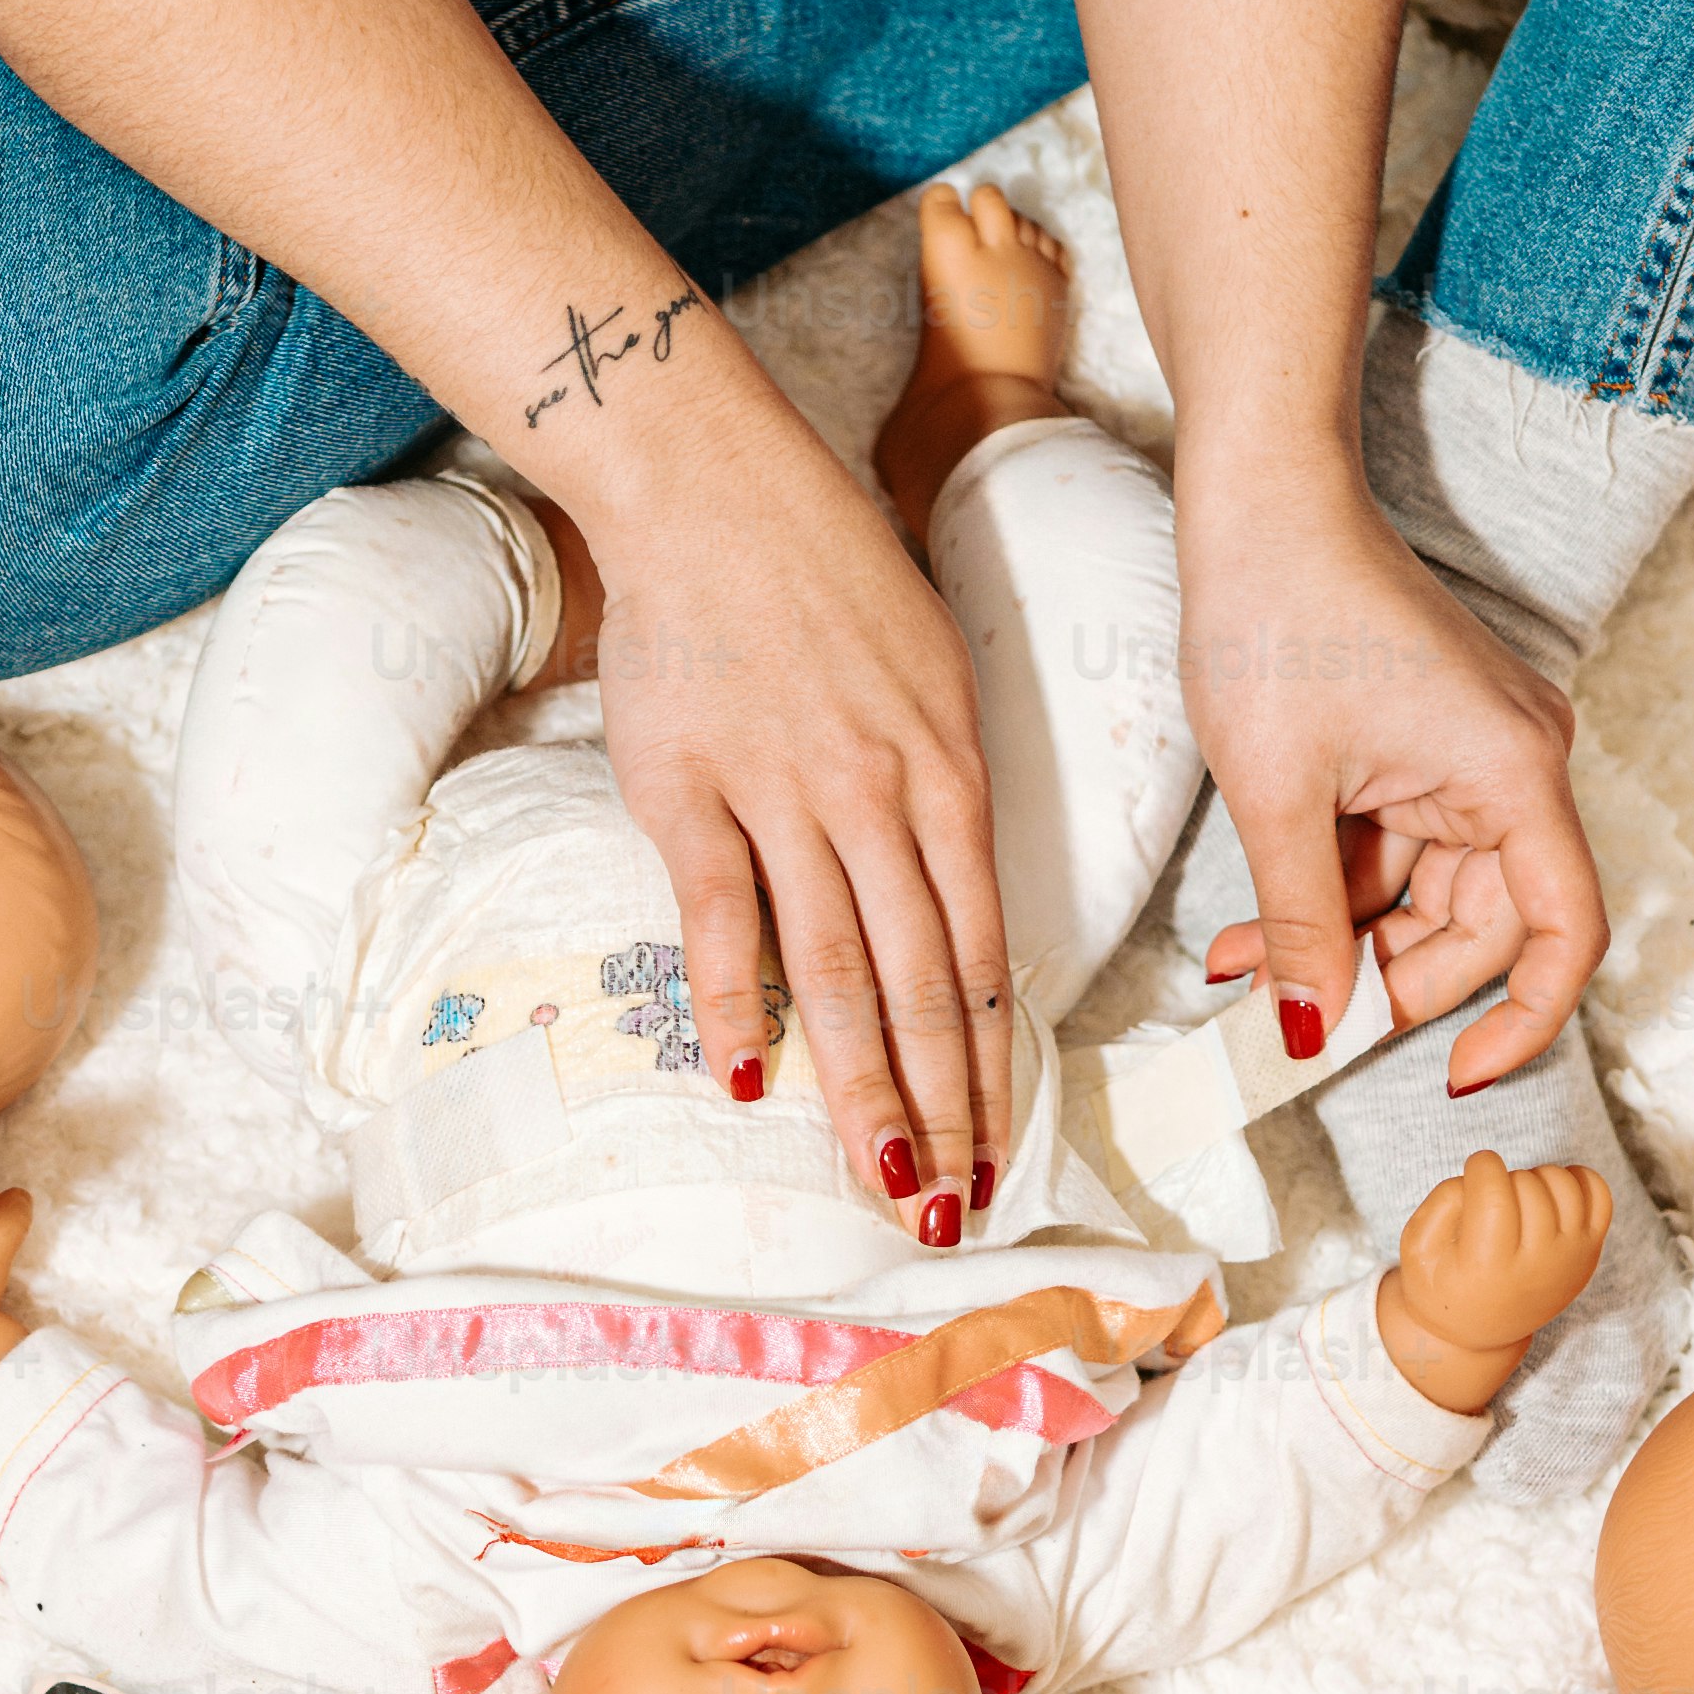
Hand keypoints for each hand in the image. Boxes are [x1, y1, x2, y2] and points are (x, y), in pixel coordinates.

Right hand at [588, 426, 1016, 1224]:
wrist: (715, 489)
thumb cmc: (831, 574)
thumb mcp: (931, 672)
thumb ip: (940, 788)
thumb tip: (953, 895)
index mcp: (950, 774)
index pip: (986, 951)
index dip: (996, 1063)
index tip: (1003, 1147)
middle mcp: (881, 800)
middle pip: (924, 983)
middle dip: (946, 1108)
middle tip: (955, 1204)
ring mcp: (785, 799)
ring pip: (837, 972)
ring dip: (863, 1086)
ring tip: (883, 1177)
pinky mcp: (690, 794)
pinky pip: (722, 919)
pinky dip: (735, 1004)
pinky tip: (747, 1080)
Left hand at [1180, 476, 1605, 1094]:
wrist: (1259, 497)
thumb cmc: (1276, 612)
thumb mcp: (1277, 793)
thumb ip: (1303, 923)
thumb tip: (1312, 1029)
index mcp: (1512, 771)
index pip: (1565, 931)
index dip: (1524, 1017)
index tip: (1457, 1072)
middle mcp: (1515, 764)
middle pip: (1487, 924)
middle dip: (1389, 980)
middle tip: (1295, 1023)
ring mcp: (1474, 752)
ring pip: (1429, 894)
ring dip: (1344, 938)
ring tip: (1242, 968)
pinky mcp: (1430, 743)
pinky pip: (1400, 846)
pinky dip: (1335, 886)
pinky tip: (1257, 923)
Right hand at [1387, 1147, 1614, 1352]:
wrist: (1483, 1330)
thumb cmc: (1445, 1283)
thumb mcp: (1417, 1251)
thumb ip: (1441, 1204)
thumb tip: (1482, 1177)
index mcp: (1488, 1268)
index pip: (1494, 1194)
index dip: (1482, 1165)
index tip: (1475, 1170)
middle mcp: (1537, 1265)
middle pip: (1527, 1185)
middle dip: (1504, 1177)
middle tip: (1490, 1199)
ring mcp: (1569, 1258)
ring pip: (1563, 1184)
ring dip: (1535, 1177)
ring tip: (1517, 1197)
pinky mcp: (1589, 1251)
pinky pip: (1599, 1195)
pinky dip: (1577, 1179)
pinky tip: (1549, 1192)